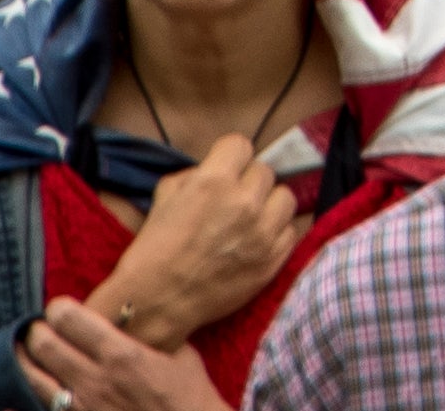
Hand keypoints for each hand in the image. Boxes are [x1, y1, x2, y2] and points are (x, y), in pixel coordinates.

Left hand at [21, 300, 229, 410]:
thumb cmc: (189, 396)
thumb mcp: (180, 354)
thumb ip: (150, 337)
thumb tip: (132, 322)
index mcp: (121, 355)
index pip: (69, 319)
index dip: (59, 308)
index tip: (60, 309)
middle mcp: (94, 380)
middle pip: (43, 345)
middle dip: (36, 331)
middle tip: (39, 328)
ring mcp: (81, 408)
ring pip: (31, 379)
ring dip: (24, 361)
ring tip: (25, 354)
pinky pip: (37, 410)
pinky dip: (21, 401)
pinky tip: (17, 394)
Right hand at [86, 133, 302, 346]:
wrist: (157, 300)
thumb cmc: (155, 248)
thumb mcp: (165, 195)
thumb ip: (195, 173)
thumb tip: (218, 169)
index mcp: (214, 181)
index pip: (241, 144)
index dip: (229, 156)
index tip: (224, 168)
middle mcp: (245, 202)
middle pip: (264, 171)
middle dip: (247, 182)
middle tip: (231, 200)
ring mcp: (263, 232)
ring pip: (285, 197)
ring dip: (268, 204)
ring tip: (250, 219)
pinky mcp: (274, 259)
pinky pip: (289, 230)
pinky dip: (275, 233)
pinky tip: (255, 241)